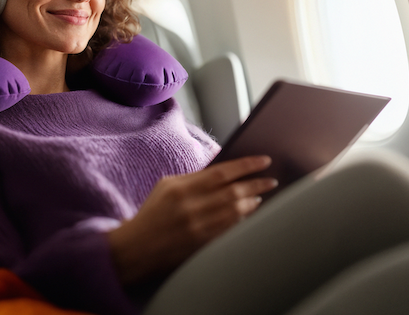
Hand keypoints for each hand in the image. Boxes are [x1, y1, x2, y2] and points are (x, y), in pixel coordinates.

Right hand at [107, 155, 277, 284]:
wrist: (137, 248)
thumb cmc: (152, 213)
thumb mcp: (167, 186)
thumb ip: (194, 178)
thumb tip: (224, 172)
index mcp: (182, 189)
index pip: (222, 172)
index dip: (247, 165)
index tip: (264, 160)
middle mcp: (192, 208)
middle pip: (234, 192)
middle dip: (257, 184)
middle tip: (271, 180)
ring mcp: (199, 229)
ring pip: (236, 212)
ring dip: (252, 202)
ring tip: (261, 196)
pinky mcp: (203, 246)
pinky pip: (231, 230)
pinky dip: (243, 220)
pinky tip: (249, 214)